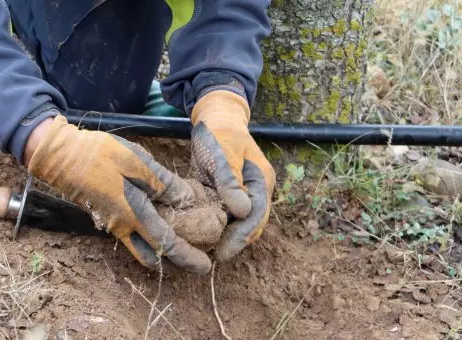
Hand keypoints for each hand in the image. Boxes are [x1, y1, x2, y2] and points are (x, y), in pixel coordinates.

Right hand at [26, 116, 211, 273]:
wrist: (60, 156)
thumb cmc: (99, 155)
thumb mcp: (136, 161)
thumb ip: (162, 182)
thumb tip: (186, 200)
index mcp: (134, 214)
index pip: (167, 244)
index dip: (188, 257)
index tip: (205, 265)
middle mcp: (122, 226)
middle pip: (152, 257)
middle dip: (174, 262)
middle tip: (194, 257)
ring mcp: (111, 223)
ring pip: (140, 248)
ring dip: (160, 250)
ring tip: (181, 241)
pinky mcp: (105, 216)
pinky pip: (131, 236)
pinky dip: (148, 237)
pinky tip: (159, 222)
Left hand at [190, 90, 275, 260]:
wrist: (214, 118)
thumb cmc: (219, 133)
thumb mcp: (224, 153)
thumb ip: (231, 181)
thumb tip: (242, 211)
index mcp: (261, 181)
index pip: (256, 216)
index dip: (241, 237)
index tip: (223, 253)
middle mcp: (255, 191)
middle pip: (250, 225)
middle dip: (234, 242)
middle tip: (213, 257)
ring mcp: (243, 194)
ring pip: (237, 223)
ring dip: (225, 237)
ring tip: (205, 252)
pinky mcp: (227, 194)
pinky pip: (224, 216)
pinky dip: (216, 227)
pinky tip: (200, 236)